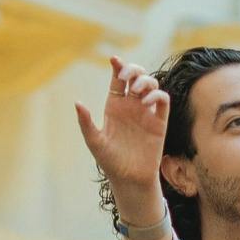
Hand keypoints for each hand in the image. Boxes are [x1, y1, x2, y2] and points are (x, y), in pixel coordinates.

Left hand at [76, 56, 170, 223]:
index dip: (118, 66)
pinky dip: (157, 96)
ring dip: (146, 81)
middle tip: (128, 75)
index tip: (114, 60)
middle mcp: (131, 106)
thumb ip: (86, 122)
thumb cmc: (110, 162)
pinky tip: (147, 103)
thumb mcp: (95, 142)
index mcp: (114, 106)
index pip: (118, 80)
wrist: (129, 179)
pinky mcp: (159, 122)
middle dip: (134, 69)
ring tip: (138, 91)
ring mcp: (146, 113)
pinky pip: (162, 100)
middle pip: (136, 77)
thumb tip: (77, 103)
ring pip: (151, 85)